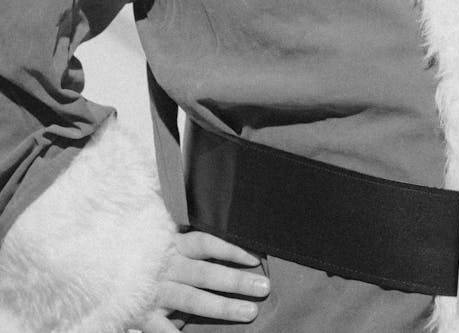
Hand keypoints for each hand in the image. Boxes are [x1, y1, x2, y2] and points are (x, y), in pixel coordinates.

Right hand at [139, 231, 269, 330]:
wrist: (96, 262)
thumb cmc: (133, 249)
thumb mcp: (156, 235)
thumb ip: (182, 238)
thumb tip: (209, 235)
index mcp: (171, 245)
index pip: (206, 244)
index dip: (231, 249)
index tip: (255, 258)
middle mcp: (166, 267)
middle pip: (206, 273)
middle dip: (236, 281)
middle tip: (264, 287)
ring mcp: (154, 292)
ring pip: (193, 300)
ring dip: (223, 307)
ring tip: (250, 312)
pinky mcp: (142, 315)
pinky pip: (164, 330)